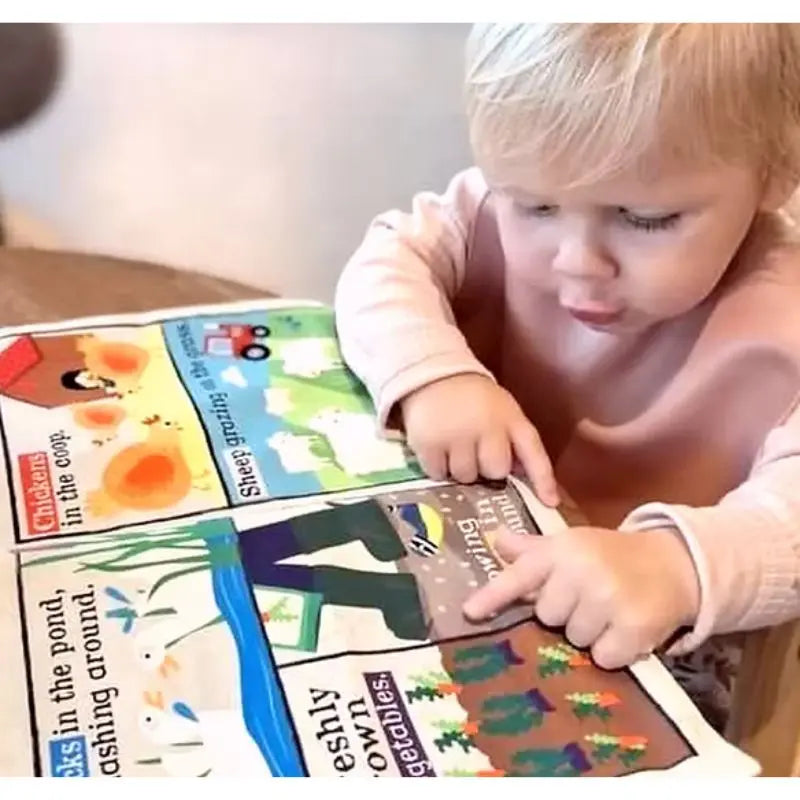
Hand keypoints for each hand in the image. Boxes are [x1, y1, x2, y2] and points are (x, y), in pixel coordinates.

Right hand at [400, 374, 558, 505]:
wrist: (432, 374)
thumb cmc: (472, 398)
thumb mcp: (501, 410)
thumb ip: (513, 440)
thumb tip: (521, 475)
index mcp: (510, 418)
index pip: (533, 452)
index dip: (542, 479)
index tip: (549, 502)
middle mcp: (487, 427)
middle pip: (495, 471)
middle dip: (487, 469)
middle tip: (476, 454)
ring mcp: (457, 436)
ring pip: (466, 477)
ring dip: (461, 470)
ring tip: (454, 449)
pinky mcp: (429, 443)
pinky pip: (439, 474)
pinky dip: (438, 468)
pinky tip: (438, 450)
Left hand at [462, 526, 700, 668]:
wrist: (671, 563)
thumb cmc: (610, 555)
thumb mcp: (571, 545)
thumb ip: (532, 550)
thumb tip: (494, 540)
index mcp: (561, 550)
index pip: (519, 576)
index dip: (492, 596)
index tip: (468, 613)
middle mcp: (581, 571)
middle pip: (546, 616)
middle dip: (564, 613)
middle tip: (588, 596)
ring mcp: (608, 599)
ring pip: (573, 639)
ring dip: (589, 632)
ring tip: (608, 610)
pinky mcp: (633, 627)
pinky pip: (603, 657)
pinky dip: (613, 650)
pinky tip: (624, 628)